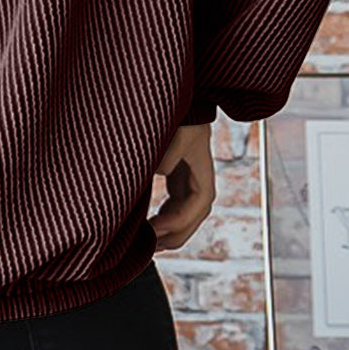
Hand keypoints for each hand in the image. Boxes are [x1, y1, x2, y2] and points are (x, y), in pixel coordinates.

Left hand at [149, 121, 215, 252]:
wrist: (177, 102)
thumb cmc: (179, 116)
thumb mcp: (177, 131)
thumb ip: (169, 151)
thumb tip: (160, 170)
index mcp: (203, 173)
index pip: (196, 206)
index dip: (177, 221)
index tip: (153, 229)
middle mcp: (199, 181)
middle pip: (192, 219)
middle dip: (172, 236)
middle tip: (147, 247)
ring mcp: (188, 180)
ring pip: (183, 216)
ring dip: (167, 232)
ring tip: (145, 243)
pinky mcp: (176, 178)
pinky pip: (173, 206)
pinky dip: (162, 219)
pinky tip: (146, 225)